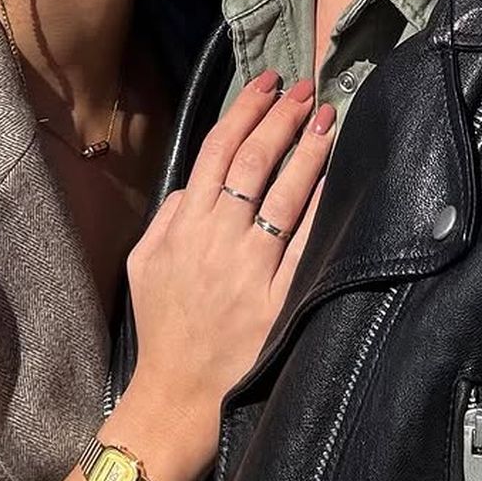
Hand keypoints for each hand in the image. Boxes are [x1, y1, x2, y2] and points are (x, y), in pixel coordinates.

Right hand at [120, 70, 334, 480]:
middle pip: (252, 163)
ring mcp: (250, 269)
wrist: (179, 396)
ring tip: (326, 118)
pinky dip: (321, 207)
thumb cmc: (164, 328)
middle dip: (280, 118)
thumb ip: (169, 216)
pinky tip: (336, 178)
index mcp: (184, 226)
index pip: (216, 152)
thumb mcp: (144, 264)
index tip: (266, 84)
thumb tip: (197, 180)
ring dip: (307, 150)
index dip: (243, 111)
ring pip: (283, 195)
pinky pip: (305, 244)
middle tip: (303, 89)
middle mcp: (218, 240)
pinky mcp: (279, 300)